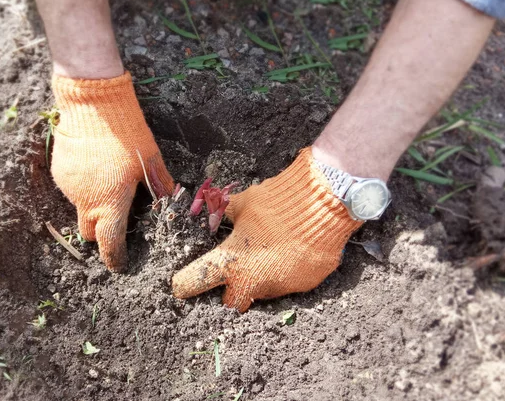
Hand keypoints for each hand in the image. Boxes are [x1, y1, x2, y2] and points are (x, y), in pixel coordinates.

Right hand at [51, 72, 172, 270]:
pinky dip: (83, 187)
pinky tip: (95, 167)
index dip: (115, 256)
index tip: (119, 264)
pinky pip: (72, 189)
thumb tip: (172, 199)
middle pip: (90, 231)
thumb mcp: (151, 159)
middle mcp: (85, 200)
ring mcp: (69, 187)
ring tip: (108, 181)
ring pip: (80, 208)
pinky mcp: (59, 172)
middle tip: (116, 218)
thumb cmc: (127, 133)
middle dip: (102, 232)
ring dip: (93, 204)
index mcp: (110, 202)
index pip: (110, 242)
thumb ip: (161, 184)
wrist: (92, 104)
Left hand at [172, 147, 361, 311]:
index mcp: (230, 263)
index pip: (195, 281)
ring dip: (259, 278)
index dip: (185, 283)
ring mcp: (280, 287)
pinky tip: (291, 252)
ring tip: (269, 252)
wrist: (323, 203)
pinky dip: (284, 272)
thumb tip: (214, 208)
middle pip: (231, 302)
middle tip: (235, 270)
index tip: (180, 286)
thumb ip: (225, 213)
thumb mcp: (243, 203)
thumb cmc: (276, 201)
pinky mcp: (303, 285)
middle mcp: (252, 283)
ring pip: (261, 292)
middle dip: (230, 290)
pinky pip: (287, 283)